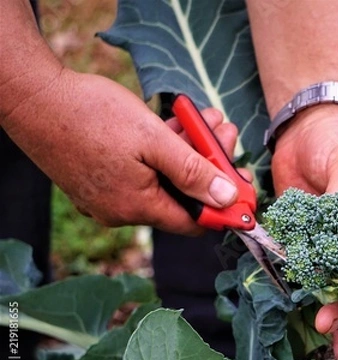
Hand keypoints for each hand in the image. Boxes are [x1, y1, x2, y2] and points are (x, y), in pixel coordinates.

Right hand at [2, 70, 238, 234]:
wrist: (34, 98)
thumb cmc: (92, 116)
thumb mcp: (154, 140)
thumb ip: (193, 172)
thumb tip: (226, 199)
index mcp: (137, 207)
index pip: (194, 222)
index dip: (224, 207)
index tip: (244, 187)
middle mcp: (122, 209)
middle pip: (181, 196)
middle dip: (209, 165)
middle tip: (225, 133)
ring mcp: (108, 195)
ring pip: (163, 179)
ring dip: (188, 151)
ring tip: (207, 119)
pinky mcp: (98, 178)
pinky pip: (142, 171)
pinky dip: (162, 152)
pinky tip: (177, 125)